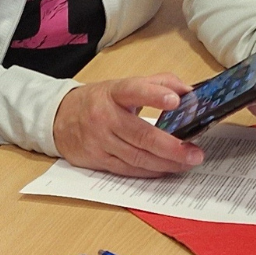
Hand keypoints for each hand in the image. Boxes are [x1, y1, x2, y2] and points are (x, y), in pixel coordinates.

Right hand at [52, 74, 203, 175]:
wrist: (60, 118)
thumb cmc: (99, 101)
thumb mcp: (123, 85)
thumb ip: (158, 83)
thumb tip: (189, 91)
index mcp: (113, 93)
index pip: (134, 91)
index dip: (154, 95)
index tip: (175, 101)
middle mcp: (104, 116)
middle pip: (141, 135)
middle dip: (171, 147)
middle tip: (195, 153)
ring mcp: (100, 140)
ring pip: (137, 157)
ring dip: (166, 163)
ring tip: (188, 162)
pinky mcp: (98, 159)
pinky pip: (129, 169)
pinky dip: (151, 171)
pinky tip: (167, 169)